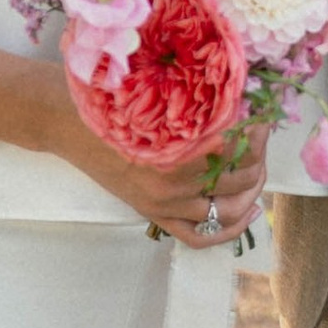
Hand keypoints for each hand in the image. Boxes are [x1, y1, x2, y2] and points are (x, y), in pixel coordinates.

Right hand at [48, 90, 271, 246]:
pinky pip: (200, 235)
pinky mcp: (154, 213)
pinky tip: (248, 210)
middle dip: (258, 155)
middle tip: (262, 134)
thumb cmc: (108, 99)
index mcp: (174, 148)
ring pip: (227, 209)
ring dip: (251, 188)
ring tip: (258, 166)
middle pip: (237, 177)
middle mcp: (172, 183)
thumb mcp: (154, 92)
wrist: (65, 121)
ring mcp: (164, 203)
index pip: (235, 147)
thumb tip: (241, 98)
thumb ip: (194, 101)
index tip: (262, 114)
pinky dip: (230, 229)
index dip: (256, 131)